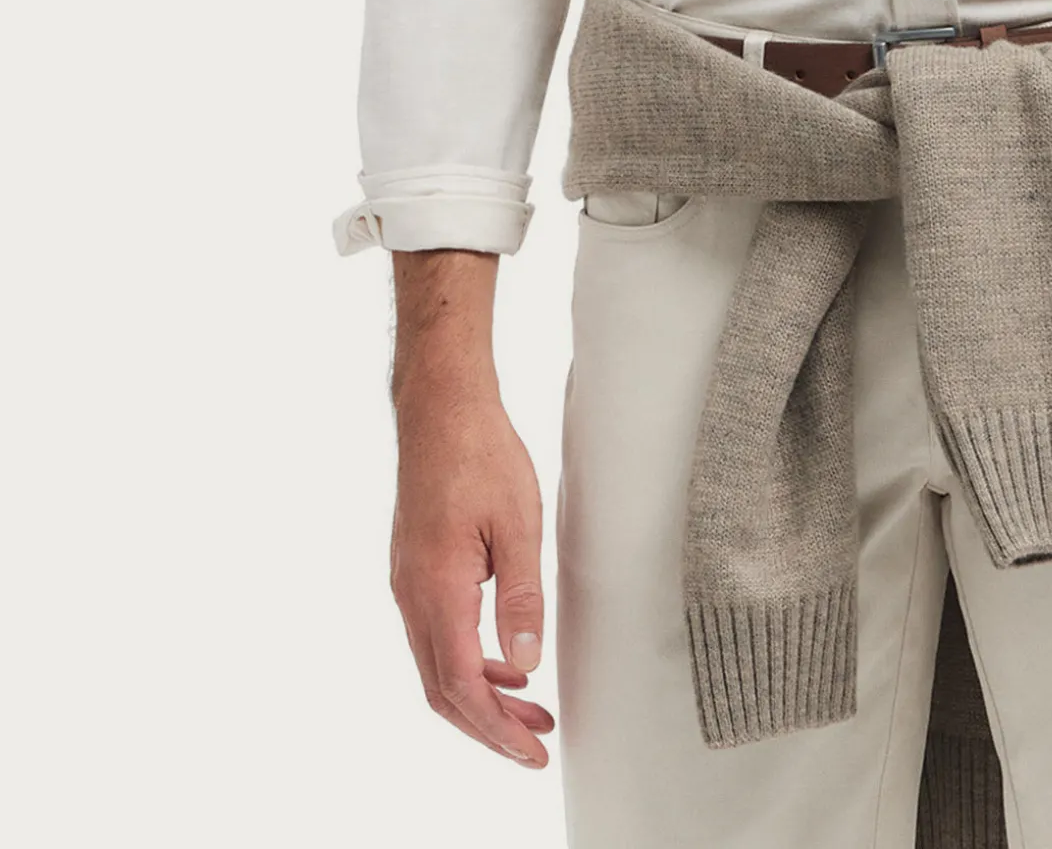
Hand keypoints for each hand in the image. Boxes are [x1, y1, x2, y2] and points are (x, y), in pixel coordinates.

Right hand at [389, 378, 554, 765]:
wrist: (440, 406)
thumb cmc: (480, 453)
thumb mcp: (518, 523)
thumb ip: (521, 595)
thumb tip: (525, 661)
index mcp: (437, 590)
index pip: (462, 686)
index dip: (496, 729)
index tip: (532, 752)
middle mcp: (412, 595)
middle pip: (443, 689)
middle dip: (490, 725)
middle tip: (537, 743)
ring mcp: (407, 583)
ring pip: (437, 664)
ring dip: (481, 693)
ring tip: (531, 707)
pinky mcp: (414, 569)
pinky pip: (436, 634)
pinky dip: (469, 660)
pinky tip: (504, 657)